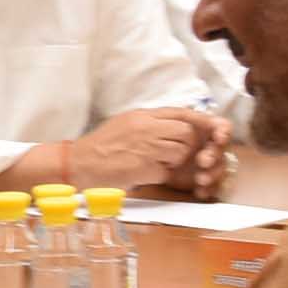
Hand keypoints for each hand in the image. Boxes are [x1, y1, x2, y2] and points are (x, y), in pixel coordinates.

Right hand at [63, 109, 218, 197]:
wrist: (78, 165)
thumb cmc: (100, 147)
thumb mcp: (124, 123)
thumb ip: (149, 122)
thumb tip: (174, 124)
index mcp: (142, 115)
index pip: (182, 112)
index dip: (199, 121)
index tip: (208, 128)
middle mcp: (146, 128)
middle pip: (186, 132)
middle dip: (185, 145)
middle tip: (171, 154)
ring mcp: (146, 147)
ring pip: (180, 152)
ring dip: (173, 162)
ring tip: (154, 163)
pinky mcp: (144, 168)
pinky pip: (166, 172)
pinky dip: (159, 175)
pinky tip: (143, 174)